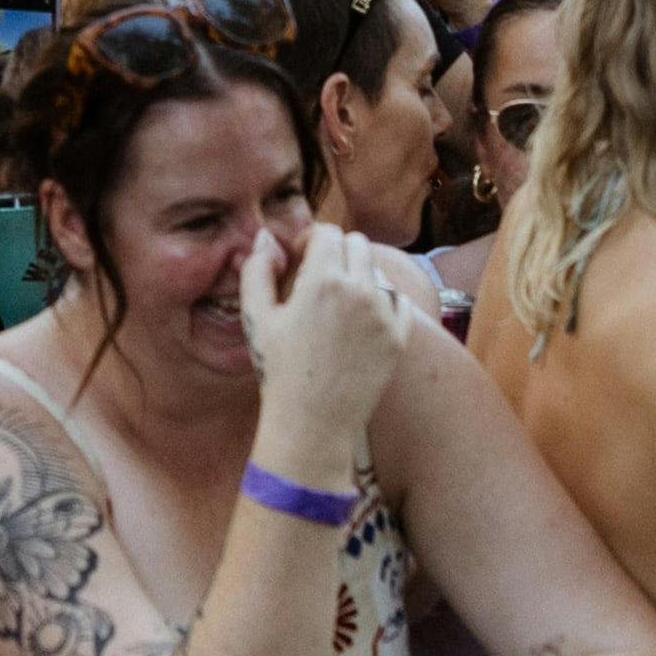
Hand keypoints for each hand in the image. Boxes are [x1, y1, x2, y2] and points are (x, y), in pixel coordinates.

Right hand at [240, 221, 412, 484]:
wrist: (313, 422)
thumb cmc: (278, 370)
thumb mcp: (256, 318)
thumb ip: (256, 269)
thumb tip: (268, 239)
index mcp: (323, 281)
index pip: (328, 232)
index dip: (311, 240)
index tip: (300, 259)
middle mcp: (360, 291)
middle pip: (357, 243)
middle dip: (336, 253)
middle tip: (317, 279)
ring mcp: (384, 315)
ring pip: (378, 271)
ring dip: (358, 276)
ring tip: (337, 305)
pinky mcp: (399, 337)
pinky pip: (397, 299)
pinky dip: (381, 301)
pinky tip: (359, 321)